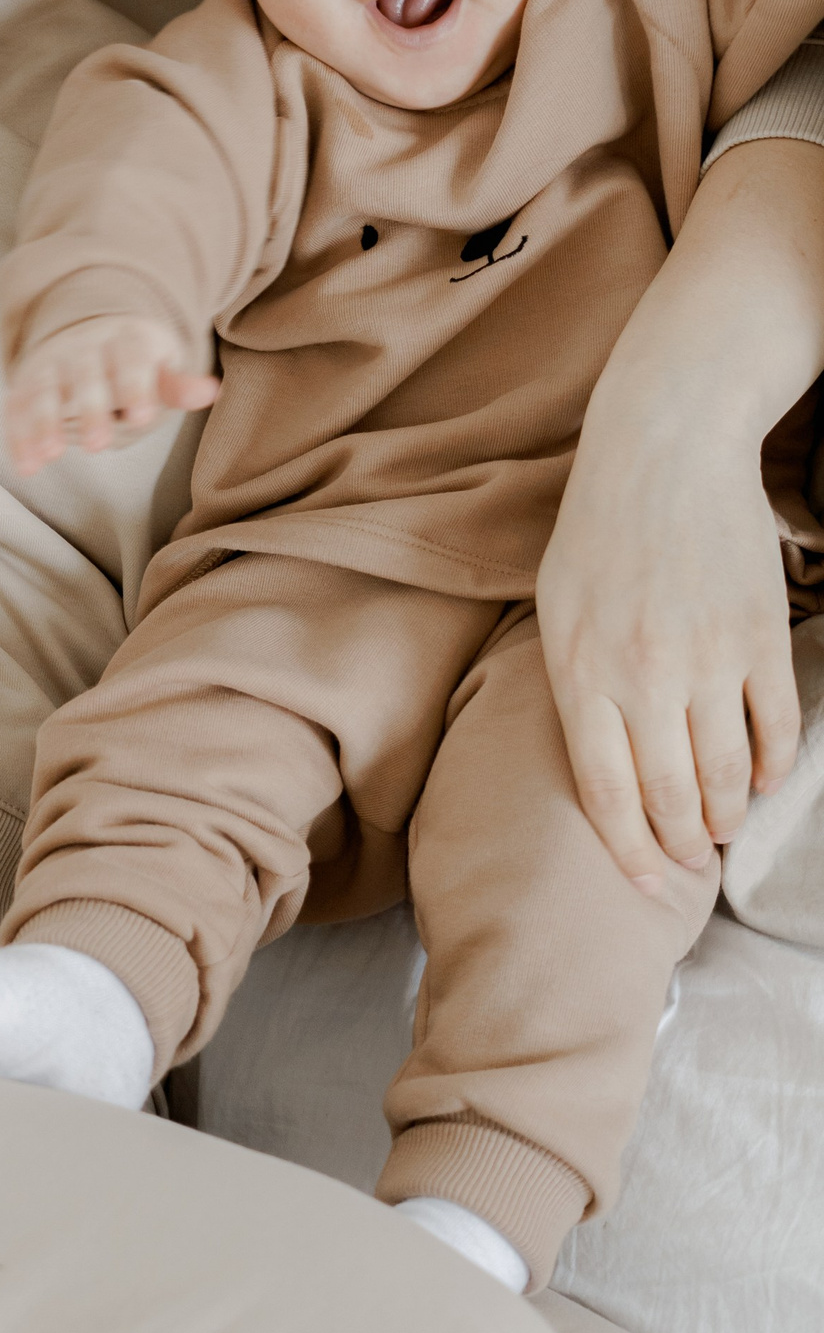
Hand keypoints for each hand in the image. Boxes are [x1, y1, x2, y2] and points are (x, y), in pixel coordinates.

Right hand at [5, 316, 218, 475]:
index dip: (134, 386)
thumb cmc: (131, 363)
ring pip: (45, 392)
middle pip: (85, 377)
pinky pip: (16, 411)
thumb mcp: (158, 367)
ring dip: (44, 422)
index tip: (142, 416)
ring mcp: (50, 366)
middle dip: (89, 410)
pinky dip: (18, 438)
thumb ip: (176, 386)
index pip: (129, 360)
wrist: (84, 335)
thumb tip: (210, 391)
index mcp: (123, 340)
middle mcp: (82, 349)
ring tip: (50, 454)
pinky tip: (25, 466)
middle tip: (97, 445)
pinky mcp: (24, 387)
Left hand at [539, 399, 798, 894]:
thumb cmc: (598, 528)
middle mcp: (640, 674)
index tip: (646, 885)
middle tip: (691, 862)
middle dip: (681, 845)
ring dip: (727, 815)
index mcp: (579, 670)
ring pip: (726, 773)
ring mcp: (705, 657)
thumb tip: (599, 760)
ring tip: (723, 829)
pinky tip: (763, 780)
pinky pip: (775, 727)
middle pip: (668, 795)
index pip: (605, 793)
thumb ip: (575, 684)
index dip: (630, 853)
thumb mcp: (557, 606)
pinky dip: (773, 766)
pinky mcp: (759, 637)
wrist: (664, 448)